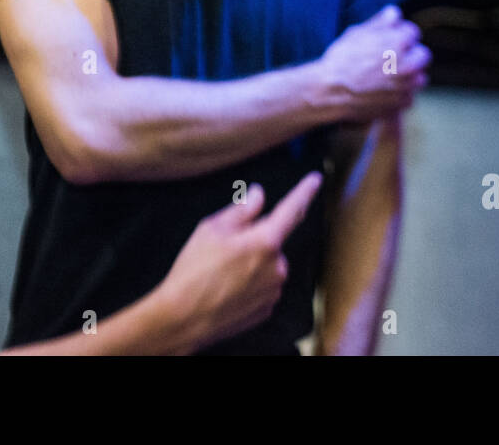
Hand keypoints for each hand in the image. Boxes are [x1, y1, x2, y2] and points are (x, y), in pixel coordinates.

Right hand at [158, 172, 323, 350]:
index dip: (304, 192)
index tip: (316, 179)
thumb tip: (259, 195)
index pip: (292, 209)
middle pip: (271, 241)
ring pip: (266, 265)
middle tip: (224, 248)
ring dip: (251, 263)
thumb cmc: (194, 271)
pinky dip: (248, 284)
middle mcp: (277, 266)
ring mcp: (273, 291)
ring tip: (219, 273)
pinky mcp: (266, 310)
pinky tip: (226, 288)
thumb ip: (241, 210)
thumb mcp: (211, 229)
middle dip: (254, 239)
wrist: (183, 319)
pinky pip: (262, 287)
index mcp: (266, 241)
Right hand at [317, 5, 429, 121]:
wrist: (330, 90)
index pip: (413, 32)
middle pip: (423, 55)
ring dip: (408, 76)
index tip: (389, 41)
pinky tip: (383, 91)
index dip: (399, 35)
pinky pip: (409, 96)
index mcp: (399, 42)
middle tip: (392, 58)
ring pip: (419, 77)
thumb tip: (395, 13)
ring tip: (387, 76)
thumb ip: (381, 22)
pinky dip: (400, 94)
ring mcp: (407, 86)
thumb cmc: (341, 59)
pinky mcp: (402, 104)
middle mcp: (409, 64)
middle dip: (410, 55)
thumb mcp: (358, 32)